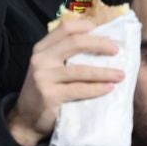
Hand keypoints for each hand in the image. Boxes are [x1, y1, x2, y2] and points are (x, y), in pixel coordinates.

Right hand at [6, 16, 123, 145]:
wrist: (26, 119)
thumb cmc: (45, 90)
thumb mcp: (48, 67)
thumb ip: (64, 54)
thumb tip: (99, 41)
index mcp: (42, 48)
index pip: (65, 28)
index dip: (86, 26)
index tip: (105, 30)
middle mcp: (40, 59)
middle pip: (75, 43)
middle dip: (100, 44)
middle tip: (117, 50)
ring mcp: (43, 77)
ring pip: (80, 69)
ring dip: (104, 72)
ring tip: (120, 74)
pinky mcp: (49, 95)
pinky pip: (79, 89)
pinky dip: (97, 89)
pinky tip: (109, 88)